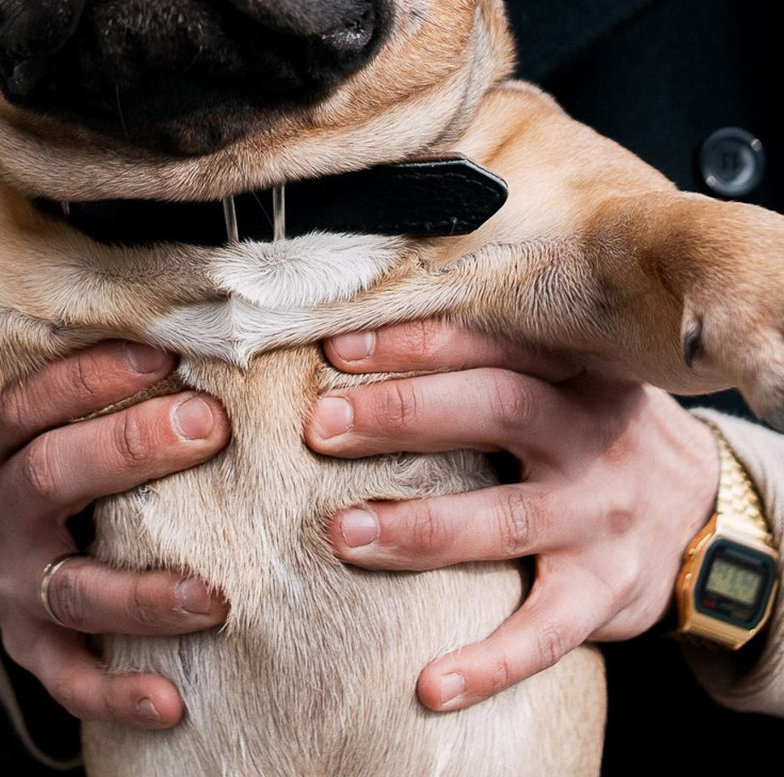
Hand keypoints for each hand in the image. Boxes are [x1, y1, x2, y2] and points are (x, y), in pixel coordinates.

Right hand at [0, 342, 229, 728]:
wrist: (3, 546)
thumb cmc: (57, 453)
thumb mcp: (54, 412)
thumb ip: (104, 376)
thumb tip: (196, 316)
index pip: (31, 401)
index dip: (93, 376)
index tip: (165, 354)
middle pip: (51, 474)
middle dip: (131, 447)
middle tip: (209, 426)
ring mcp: (11, 586)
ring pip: (74, 588)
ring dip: (145, 593)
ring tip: (215, 595)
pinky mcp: (32, 647)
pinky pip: (70, 678)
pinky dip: (118, 693)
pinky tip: (171, 699)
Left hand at [306, 320, 719, 711]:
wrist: (703, 506)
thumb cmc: (594, 426)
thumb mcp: (566, 374)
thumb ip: (490, 357)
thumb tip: (362, 343)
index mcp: (573, 370)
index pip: (490, 343)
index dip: (415, 343)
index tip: (338, 350)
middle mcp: (591, 434)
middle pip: (497, 410)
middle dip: (404, 415)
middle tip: (322, 426)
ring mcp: (601, 516)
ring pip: (507, 518)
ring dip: (420, 528)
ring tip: (344, 533)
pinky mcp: (607, 591)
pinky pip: (547, 631)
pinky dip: (492, 662)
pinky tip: (433, 683)